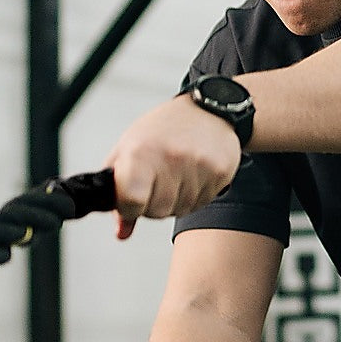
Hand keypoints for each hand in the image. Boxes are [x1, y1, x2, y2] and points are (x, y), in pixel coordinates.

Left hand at [106, 94, 241, 239]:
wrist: (208, 108)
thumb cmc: (161, 130)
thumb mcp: (127, 153)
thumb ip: (118, 194)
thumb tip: (122, 232)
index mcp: (140, 152)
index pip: (130, 202)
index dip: (129, 207)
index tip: (131, 199)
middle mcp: (171, 157)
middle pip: (157, 212)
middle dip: (152, 205)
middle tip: (156, 181)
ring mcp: (198, 164)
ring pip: (180, 210)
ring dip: (175, 200)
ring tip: (176, 173)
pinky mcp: (221, 170)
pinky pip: (202, 202)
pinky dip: (195, 194)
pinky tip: (193, 173)